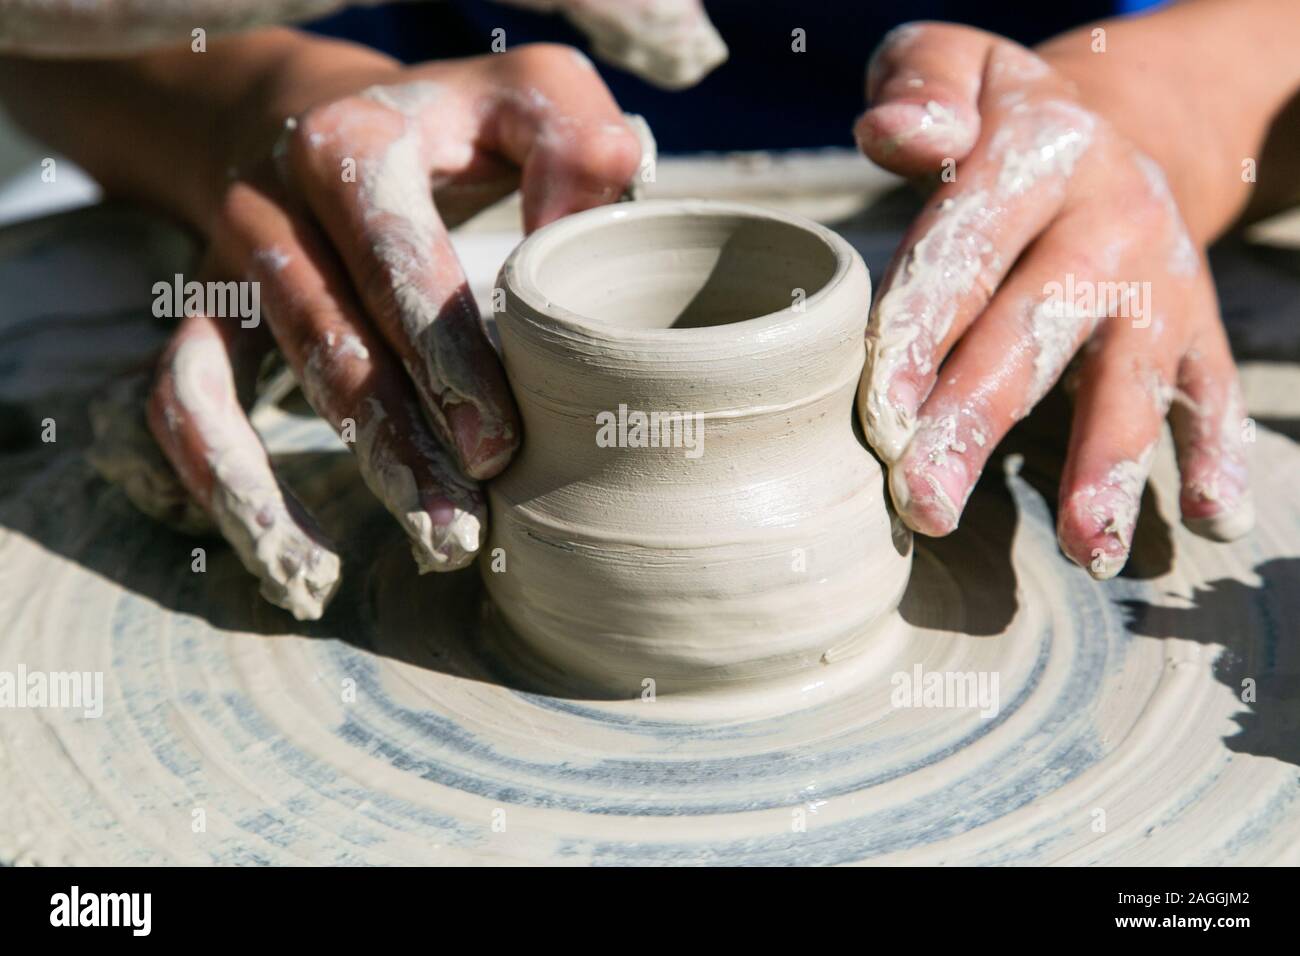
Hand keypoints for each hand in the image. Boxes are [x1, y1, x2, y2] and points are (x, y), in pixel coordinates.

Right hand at [145, 42, 642, 617]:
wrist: (314, 115)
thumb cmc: (451, 125)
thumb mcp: (526, 97)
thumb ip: (573, 144)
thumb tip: (573, 228)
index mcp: (354, 144)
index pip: (398, 257)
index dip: (445, 357)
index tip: (498, 450)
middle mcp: (276, 204)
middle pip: (333, 342)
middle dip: (397, 447)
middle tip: (460, 534)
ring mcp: (233, 266)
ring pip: (257, 389)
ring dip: (323, 484)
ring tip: (405, 555)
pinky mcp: (209, 316)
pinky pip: (186, 405)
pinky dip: (225, 488)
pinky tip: (292, 567)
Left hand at [853, 22, 1251, 578]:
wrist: (1118, 128)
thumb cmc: (997, 122)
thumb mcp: (956, 66)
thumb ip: (920, 87)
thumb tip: (903, 135)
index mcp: (1035, 158)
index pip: (965, 249)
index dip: (920, 330)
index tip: (879, 411)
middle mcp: (1106, 223)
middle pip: (1033, 331)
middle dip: (978, 422)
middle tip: (928, 505)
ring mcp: (1160, 283)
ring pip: (1129, 381)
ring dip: (1104, 464)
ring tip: (1083, 546)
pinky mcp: (1199, 328)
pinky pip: (1214, 393)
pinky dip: (1218, 453)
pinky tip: (1210, 518)